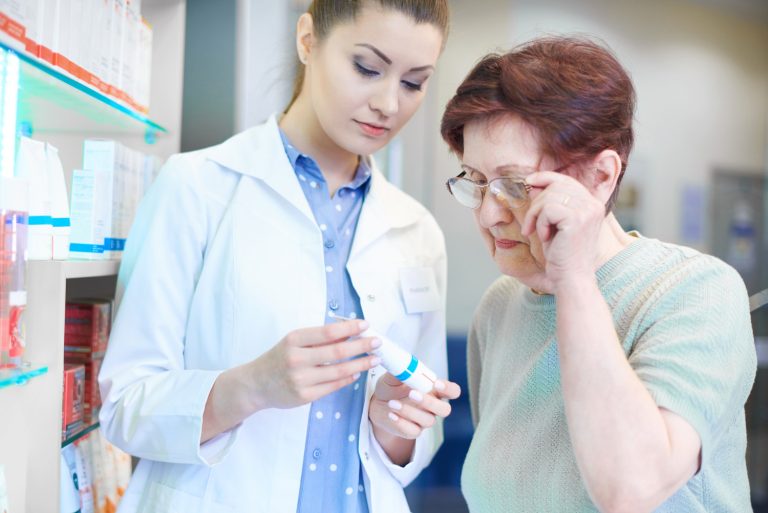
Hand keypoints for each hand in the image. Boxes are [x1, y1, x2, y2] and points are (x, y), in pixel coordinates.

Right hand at [249, 320, 380, 409]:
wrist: (256, 385)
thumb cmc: (279, 358)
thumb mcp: (294, 341)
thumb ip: (319, 338)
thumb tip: (349, 332)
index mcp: (293, 340)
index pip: (327, 332)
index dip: (350, 328)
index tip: (366, 324)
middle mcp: (296, 359)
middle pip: (337, 352)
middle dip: (361, 346)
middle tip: (377, 342)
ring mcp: (300, 380)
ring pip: (338, 371)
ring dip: (360, 364)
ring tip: (374, 359)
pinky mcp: (304, 397)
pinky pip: (332, 386)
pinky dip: (347, 378)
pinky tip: (357, 372)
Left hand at [369, 373, 460, 439]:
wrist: (377, 406)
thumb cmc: (390, 389)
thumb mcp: (391, 378)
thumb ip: (399, 372)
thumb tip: (403, 367)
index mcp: (433, 390)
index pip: (452, 391)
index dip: (448, 389)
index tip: (436, 384)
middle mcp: (432, 407)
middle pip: (445, 409)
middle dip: (430, 402)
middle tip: (412, 394)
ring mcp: (424, 421)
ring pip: (428, 420)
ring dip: (409, 411)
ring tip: (392, 403)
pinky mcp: (413, 431)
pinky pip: (413, 431)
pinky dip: (401, 423)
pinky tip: (391, 415)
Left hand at [521, 171, 605, 290]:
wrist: (571, 278)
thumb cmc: (561, 255)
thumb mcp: (553, 224)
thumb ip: (548, 204)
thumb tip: (533, 184)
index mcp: (591, 204)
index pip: (566, 180)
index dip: (545, 177)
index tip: (528, 181)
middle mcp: (593, 204)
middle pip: (556, 185)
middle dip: (536, 204)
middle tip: (530, 226)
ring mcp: (587, 210)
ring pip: (549, 196)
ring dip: (535, 215)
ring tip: (537, 233)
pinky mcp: (577, 219)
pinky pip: (548, 209)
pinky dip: (540, 223)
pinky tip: (545, 238)